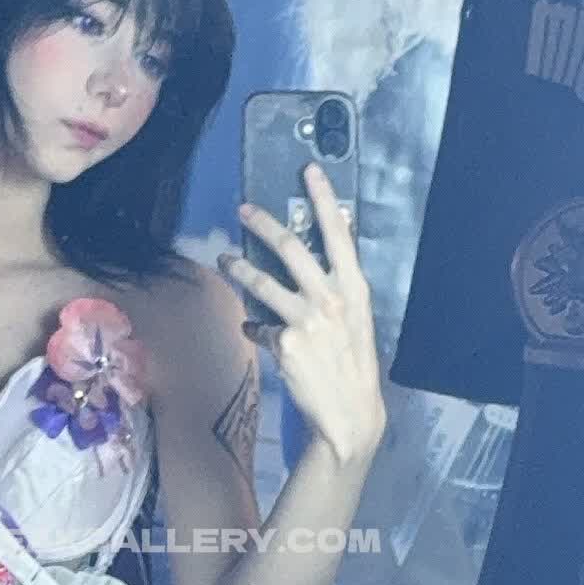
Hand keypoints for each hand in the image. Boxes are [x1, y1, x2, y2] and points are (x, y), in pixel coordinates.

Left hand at [219, 165, 385, 465]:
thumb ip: (338, 288)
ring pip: (262, 282)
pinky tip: (254, 331)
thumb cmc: (355, 364)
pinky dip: (254, 328)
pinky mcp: (284, 344)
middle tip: (243, 210)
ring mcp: (306, 321)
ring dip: (240, 268)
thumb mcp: (358, 319)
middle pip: (290, 248)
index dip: (323, 199)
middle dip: (263, 223)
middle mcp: (331, 299)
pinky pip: (259, 327)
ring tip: (226, 260)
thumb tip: (316, 258)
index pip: (339, 234)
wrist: (350, 413)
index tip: (309, 171)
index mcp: (355, 288)